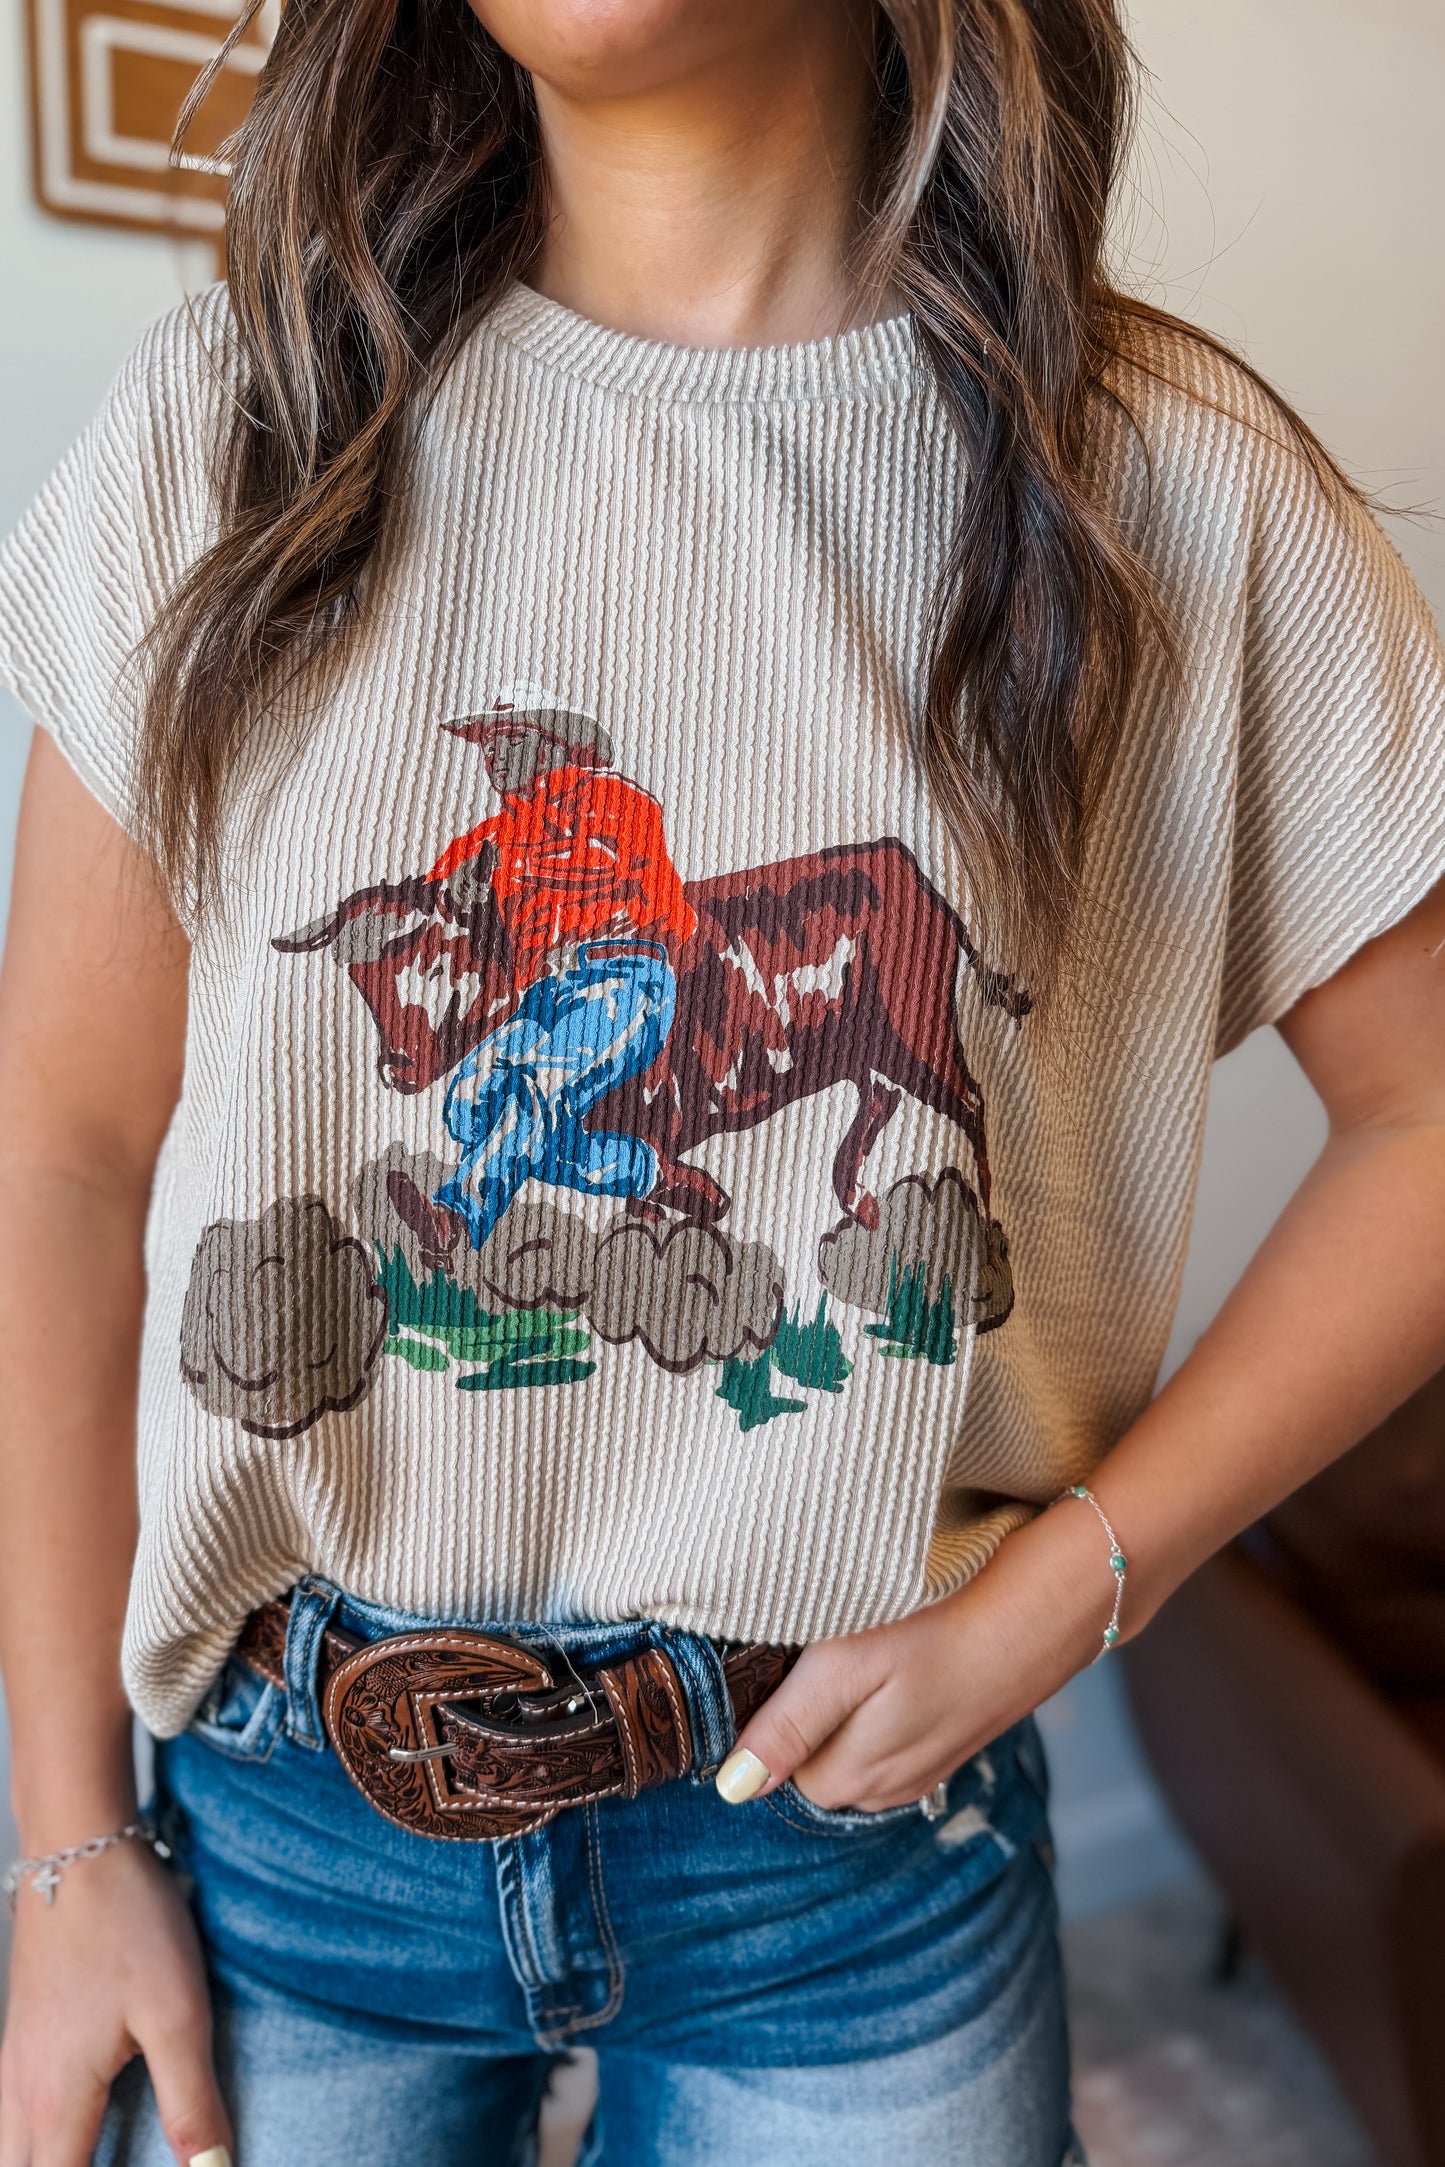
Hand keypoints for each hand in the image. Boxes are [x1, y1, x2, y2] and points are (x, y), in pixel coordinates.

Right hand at [0, 1836, 230, 2166]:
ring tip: (96, 2156)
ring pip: (9, 2152)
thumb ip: (191, 2102)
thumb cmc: (131, 1925)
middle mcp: (21, 2092)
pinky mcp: (19, 2036)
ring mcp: (13, 2062)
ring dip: (43, 2165)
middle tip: (112, 2164)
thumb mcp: (178, 2015)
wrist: (80, 1848)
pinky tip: (69, 2129)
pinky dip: (32, 2144)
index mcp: (59, 2099)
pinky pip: (9, 2119)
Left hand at [716, 1496, 1118, 1811]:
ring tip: (868, 1651)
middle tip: (823, 1649)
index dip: (774, 1715)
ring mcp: (931, 1764)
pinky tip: (907, 1662)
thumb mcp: (845, 1664)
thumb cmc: (938, 1622)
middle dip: (810, 1720)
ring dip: (852, 1714)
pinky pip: (901, 1739)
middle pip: (821, 1766)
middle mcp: (892, 1786)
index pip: (782, 1770)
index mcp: (856, 1775)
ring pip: (861, 1752)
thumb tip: (733, 1789)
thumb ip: (789, 1727)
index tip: (786, 1661)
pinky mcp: (959, 1737)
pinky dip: (892, 1708)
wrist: (1051, 1605)